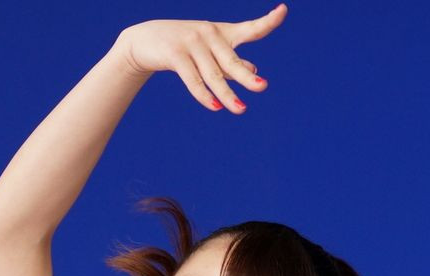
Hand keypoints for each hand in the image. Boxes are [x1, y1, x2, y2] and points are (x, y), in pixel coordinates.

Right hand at [115, 5, 287, 113]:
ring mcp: (192, 43)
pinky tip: (216, 107)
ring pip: (213, 75)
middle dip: (246, 76)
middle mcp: (209, 34)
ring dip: (227, 95)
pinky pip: (193, 80)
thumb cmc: (183, 48)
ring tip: (241, 110)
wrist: (145, 41)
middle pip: (231, 61)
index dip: (267, 22)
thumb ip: (230, 63)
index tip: (283, 11)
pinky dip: (204, 95)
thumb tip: (255, 71)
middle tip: (262, 87)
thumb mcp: (209, 52)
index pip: (249, 29)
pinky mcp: (176, 55)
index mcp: (222, 33)